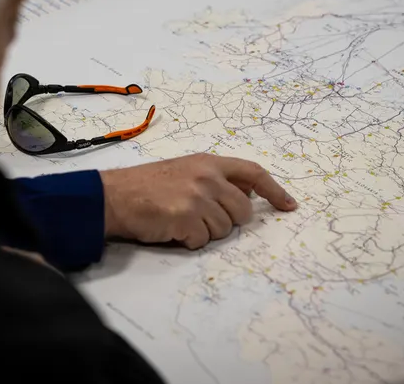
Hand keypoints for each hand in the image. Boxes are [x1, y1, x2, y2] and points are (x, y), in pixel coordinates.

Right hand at [100, 154, 296, 248]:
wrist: (114, 196)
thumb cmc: (146, 186)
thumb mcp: (185, 170)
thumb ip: (214, 179)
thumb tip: (244, 196)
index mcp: (209, 162)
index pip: (253, 172)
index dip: (274, 190)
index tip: (289, 205)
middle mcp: (207, 176)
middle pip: (242, 211)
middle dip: (227, 221)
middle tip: (200, 218)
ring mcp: (198, 196)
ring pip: (224, 230)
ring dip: (204, 232)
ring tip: (179, 220)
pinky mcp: (186, 217)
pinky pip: (202, 241)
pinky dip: (188, 241)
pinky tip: (171, 229)